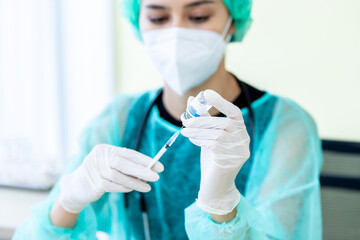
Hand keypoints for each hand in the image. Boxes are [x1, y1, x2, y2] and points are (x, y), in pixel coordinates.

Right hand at [59, 144, 163, 212]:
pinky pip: (112, 186)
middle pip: (123, 162)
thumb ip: (128, 167)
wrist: (76, 188)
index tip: (159, 167)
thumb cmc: (100, 175)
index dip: (145, 160)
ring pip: (119, 176)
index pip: (129, 153)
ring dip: (135, 183)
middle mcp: (99, 156)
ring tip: (147, 187)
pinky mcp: (93, 182)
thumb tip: (150, 170)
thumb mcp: (113, 167)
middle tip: (156, 177)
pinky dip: (124, 188)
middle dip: (142, 170)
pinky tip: (132, 189)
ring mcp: (94, 168)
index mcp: (106, 149)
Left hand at [181, 89, 249, 214]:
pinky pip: (214, 145)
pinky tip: (192, 141)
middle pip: (224, 123)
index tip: (207, 93)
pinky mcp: (231, 161)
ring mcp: (240, 151)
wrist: (215, 185)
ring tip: (184, 131)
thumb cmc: (211, 158)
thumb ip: (203, 119)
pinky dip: (200, 140)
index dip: (221, 102)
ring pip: (218, 134)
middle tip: (185, 120)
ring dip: (197, 131)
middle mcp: (244, 140)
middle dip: (202, 120)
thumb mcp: (208, 136)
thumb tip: (192, 100)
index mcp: (240, 131)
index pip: (235, 113)